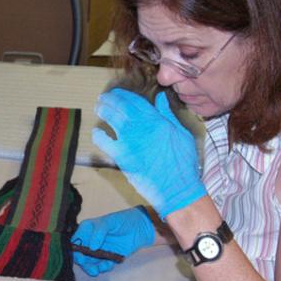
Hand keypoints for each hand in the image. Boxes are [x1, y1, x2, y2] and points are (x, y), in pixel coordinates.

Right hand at [71, 206, 154, 275]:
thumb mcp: (109, 222)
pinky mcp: (109, 257)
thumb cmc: (123, 220)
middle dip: (83, 262)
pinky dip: (103, 267)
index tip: (79, 256)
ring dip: (92, 267)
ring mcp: (100, 250)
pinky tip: (107, 265)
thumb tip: (91, 246)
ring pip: (90, 262)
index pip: (75, 241)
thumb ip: (98, 233)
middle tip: (88, 266)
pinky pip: (102, 265)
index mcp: (87, 230)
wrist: (141, 228)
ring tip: (96, 271)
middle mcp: (91, 240)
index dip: (75, 249)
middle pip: (81, 254)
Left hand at [93, 90, 205, 217]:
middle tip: (104, 98)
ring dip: (103, 110)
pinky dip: (98, 135)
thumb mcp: (181, 133)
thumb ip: (168, 114)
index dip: (123, 94)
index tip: (118, 94)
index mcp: (156, 120)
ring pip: (110, 117)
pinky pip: (103, 141)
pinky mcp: (120, 156)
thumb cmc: (182, 162)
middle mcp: (140, 126)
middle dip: (110, 98)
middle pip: (120, 105)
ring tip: (99, 108)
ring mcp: (129, 140)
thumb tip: (161, 97)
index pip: (134, 100)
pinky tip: (97, 132)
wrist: (176, 187)